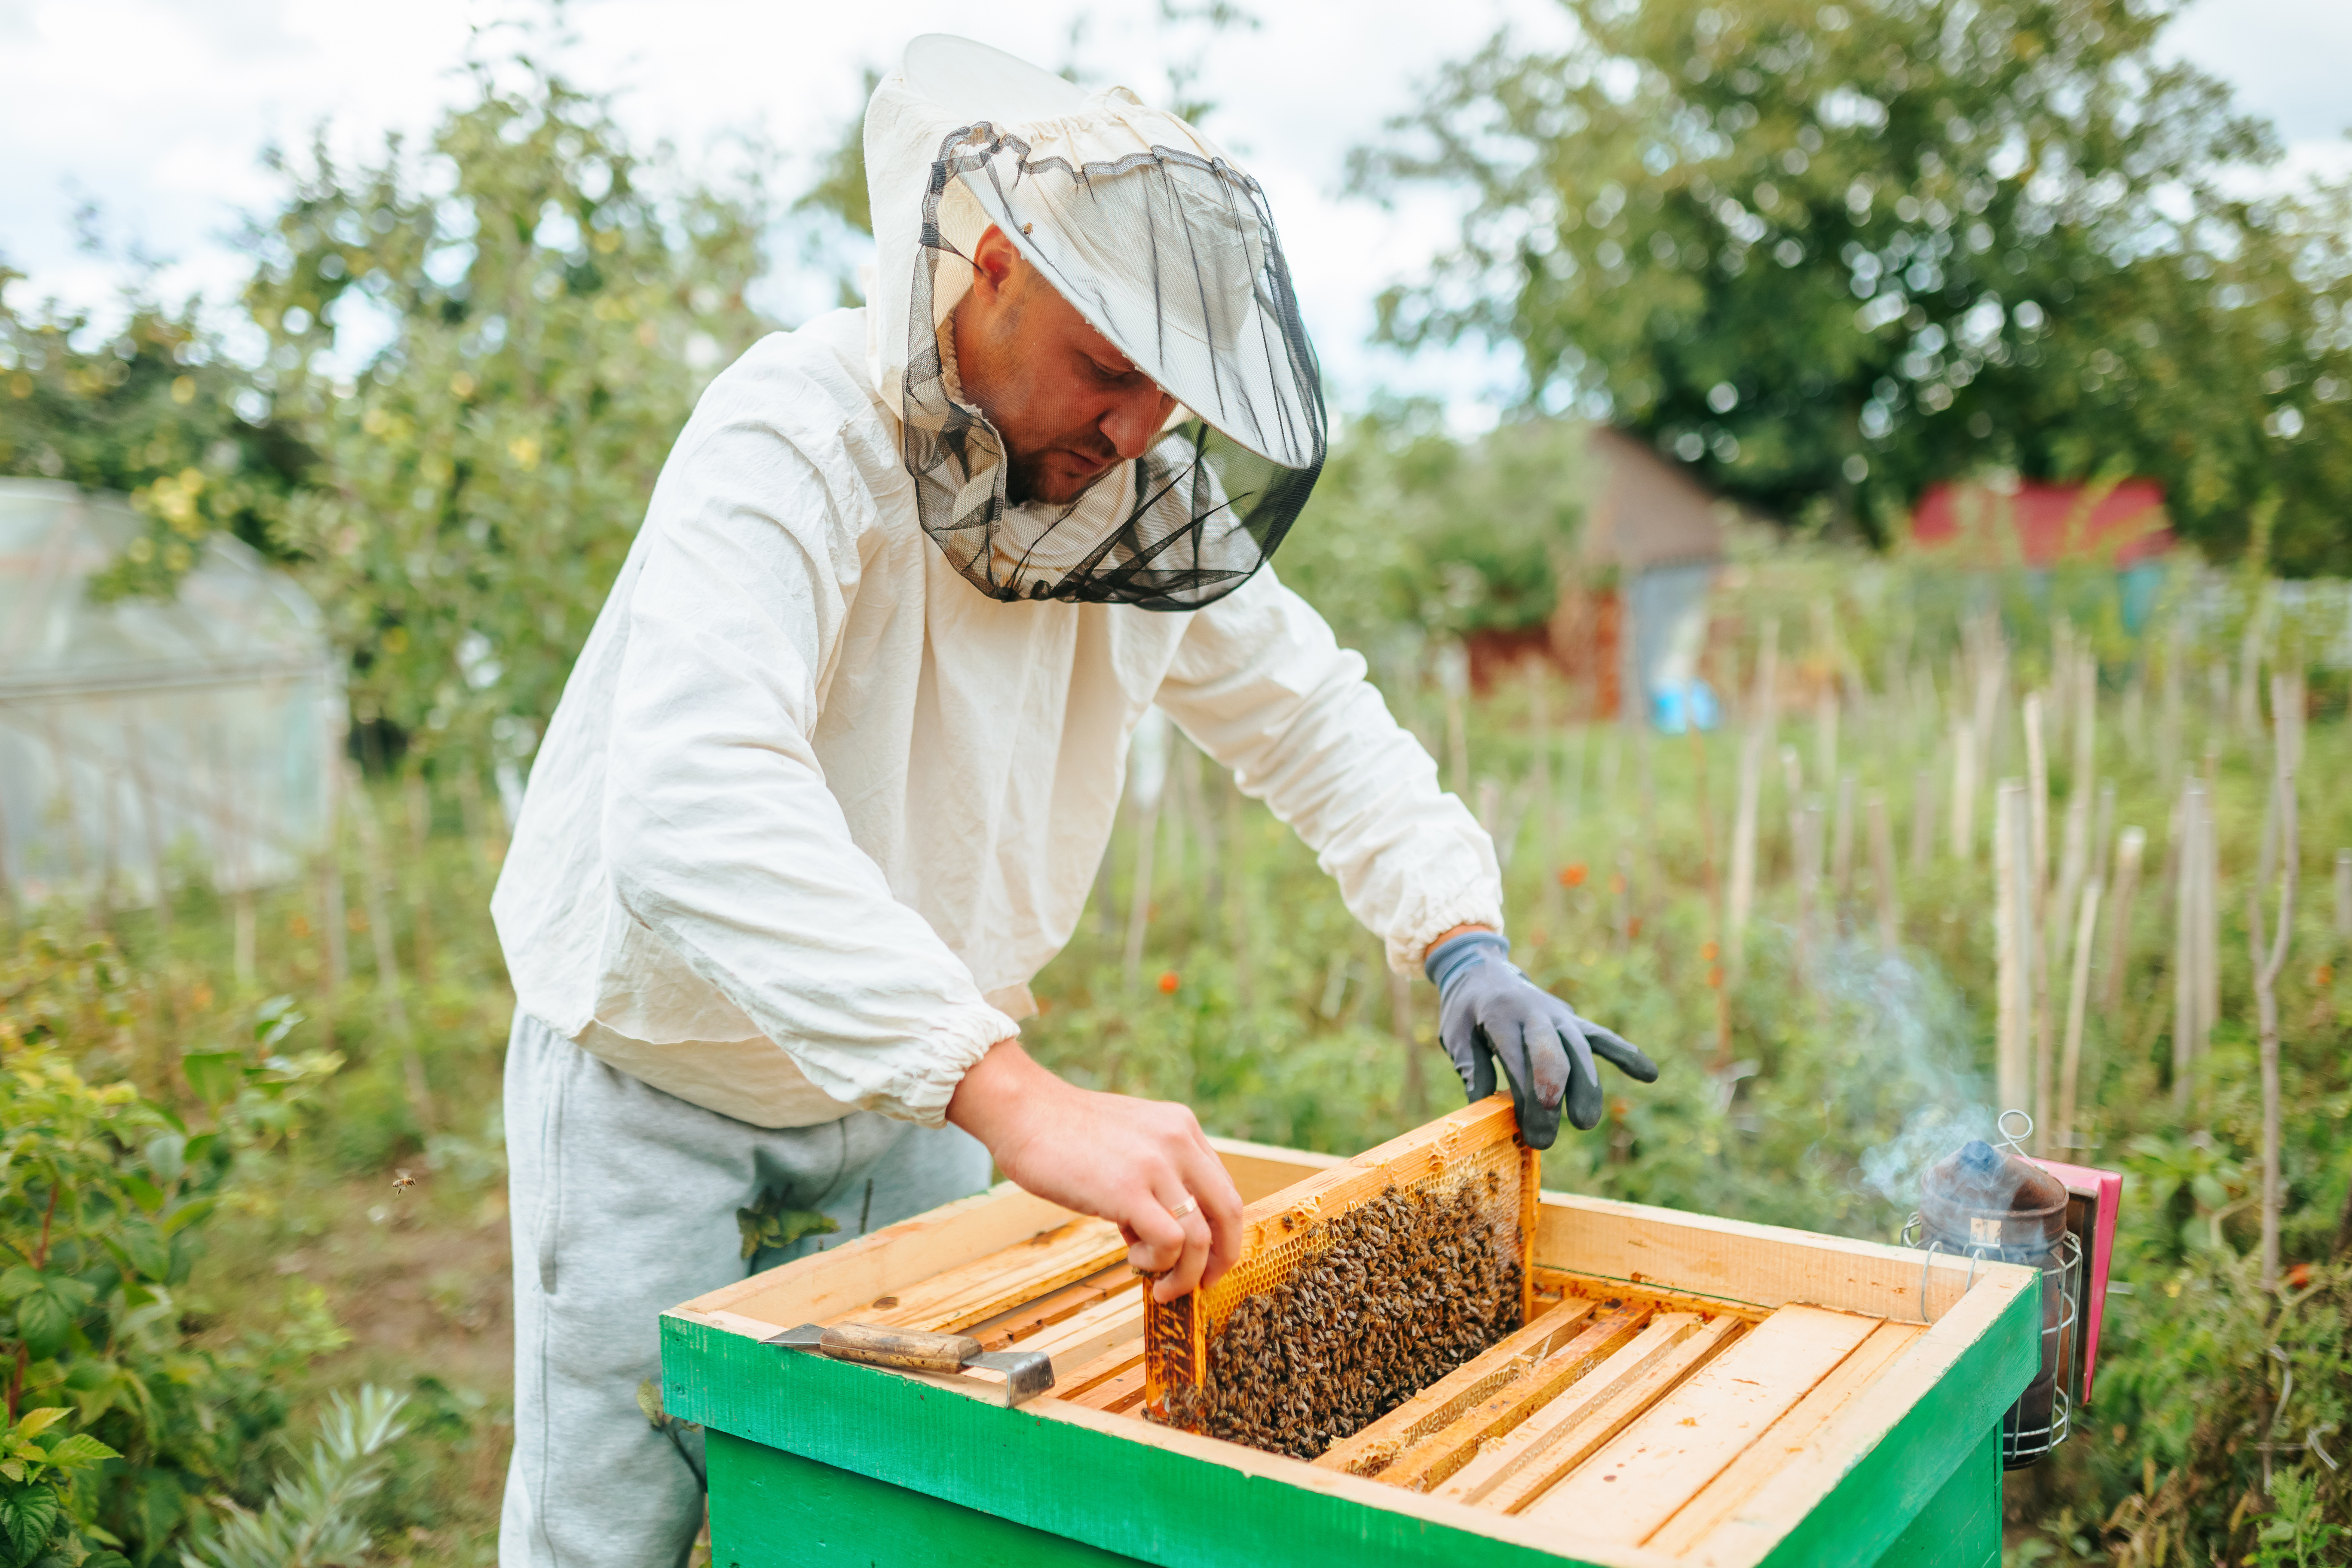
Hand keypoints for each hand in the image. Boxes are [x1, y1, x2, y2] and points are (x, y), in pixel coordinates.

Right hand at [946, 1041, 1242, 1302]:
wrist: (1023, 1112)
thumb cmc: (1064, 1134)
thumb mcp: (1128, 1144)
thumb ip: (1154, 1180)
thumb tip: (1164, 1237)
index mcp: (1182, 1128)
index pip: (1224, 1188)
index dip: (1221, 1232)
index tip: (1206, 1260)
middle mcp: (1179, 1141)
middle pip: (1229, 1213)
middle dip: (1220, 1260)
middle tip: (1201, 1284)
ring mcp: (1156, 1165)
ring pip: (1201, 1237)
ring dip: (1184, 1273)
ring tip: (1158, 1281)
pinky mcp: (1128, 1190)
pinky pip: (1170, 1242)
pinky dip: (1159, 1264)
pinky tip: (1133, 1259)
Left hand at [1423, 930, 1658, 1149]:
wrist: (1483, 969)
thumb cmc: (1466, 1009)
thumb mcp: (1455, 1032)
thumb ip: (1470, 1066)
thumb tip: (1482, 1105)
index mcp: (1501, 1015)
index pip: (1518, 1058)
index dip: (1527, 1095)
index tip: (1532, 1130)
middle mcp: (1536, 1012)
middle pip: (1553, 1054)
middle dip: (1555, 1095)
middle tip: (1549, 1137)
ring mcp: (1560, 1016)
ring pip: (1580, 1050)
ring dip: (1587, 1087)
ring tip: (1586, 1122)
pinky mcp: (1573, 1021)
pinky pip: (1601, 1037)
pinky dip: (1625, 1053)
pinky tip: (1649, 1074)